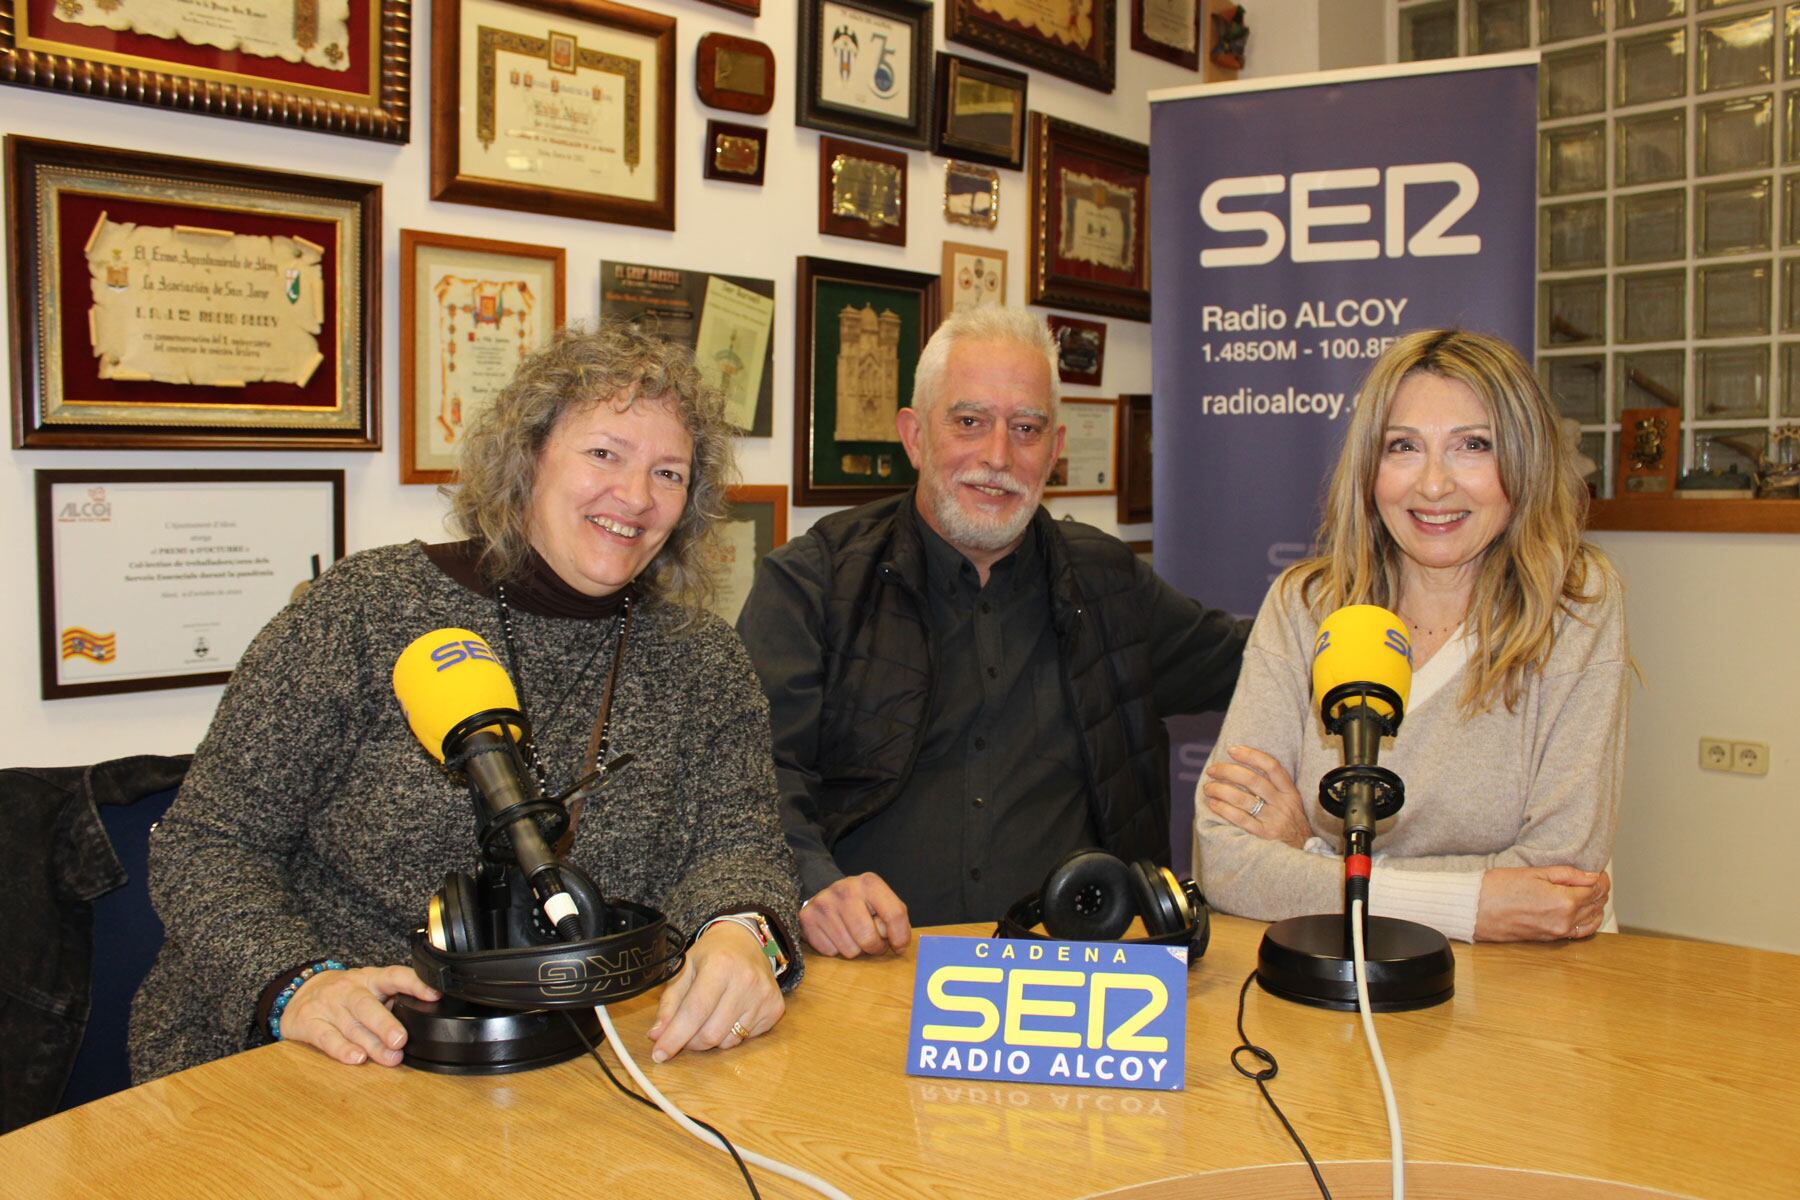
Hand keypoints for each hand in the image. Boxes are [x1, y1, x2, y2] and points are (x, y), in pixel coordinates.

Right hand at [278, 965, 439, 1066]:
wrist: (299, 993)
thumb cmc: (345, 995)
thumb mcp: (370, 990)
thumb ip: (392, 1002)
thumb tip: (425, 1020)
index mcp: (370, 978)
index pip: (394, 976)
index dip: (415, 984)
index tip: (434, 995)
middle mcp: (348, 989)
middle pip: (366, 1005)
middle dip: (385, 1024)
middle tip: (401, 1040)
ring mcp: (327, 1005)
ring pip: (350, 1026)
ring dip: (372, 1045)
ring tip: (390, 1058)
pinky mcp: (308, 1023)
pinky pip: (326, 1037)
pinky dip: (342, 1050)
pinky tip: (357, 1058)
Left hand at [649, 921, 783, 1061]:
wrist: (746, 941)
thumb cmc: (712, 955)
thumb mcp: (684, 970)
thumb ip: (669, 1004)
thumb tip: (657, 1036)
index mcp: (721, 964)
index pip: (694, 1012)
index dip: (674, 1037)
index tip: (659, 1054)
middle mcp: (746, 980)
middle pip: (711, 1034)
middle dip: (690, 1041)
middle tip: (683, 1033)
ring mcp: (764, 995)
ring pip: (728, 1041)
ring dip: (710, 1038)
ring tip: (709, 1017)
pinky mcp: (775, 1008)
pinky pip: (745, 1040)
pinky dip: (730, 1035)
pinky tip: (729, 1014)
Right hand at [799, 872, 910, 957]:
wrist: (828, 895)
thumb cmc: (862, 904)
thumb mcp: (882, 903)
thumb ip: (895, 919)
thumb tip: (899, 945)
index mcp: (869, 882)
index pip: (894, 914)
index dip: (900, 937)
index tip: (898, 946)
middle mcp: (845, 889)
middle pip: (869, 938)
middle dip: (874, 948)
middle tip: (872, 942)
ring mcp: (824, 903)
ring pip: (849, 950)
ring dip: (855, 950)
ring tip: (852, 935)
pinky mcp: (807, 918)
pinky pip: (830, 952)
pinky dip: (836, 950)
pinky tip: (835, 935)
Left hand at [1202, 745, 1309, 848]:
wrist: (1303, 853)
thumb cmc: (1291, 825)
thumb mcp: (1291, 803)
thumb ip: (1274, 788)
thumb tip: (1242, 770)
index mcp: (1290, 792)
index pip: (1271, 766)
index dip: (1250, 755)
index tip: (1232, 750)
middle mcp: (1282, 803)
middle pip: (1252, 780)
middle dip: (1227, 771)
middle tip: (1212, 770)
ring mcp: (1273, 820)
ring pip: (1242, 798)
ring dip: (1220, 790)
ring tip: (1208, 787)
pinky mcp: (1264, 835)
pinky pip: (1240, 818)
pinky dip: (1223, 809)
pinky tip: (1213, 803)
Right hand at [1475, 865, 1610, 941]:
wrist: (1474, 910)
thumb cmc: (1497, 888)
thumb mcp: (1534, 872)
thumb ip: (1567, 875)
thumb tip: (1592, 877)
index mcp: (1563, 902)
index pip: (1596, 889)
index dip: (1600, 878)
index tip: (1598, 872)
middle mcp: (1564, 921)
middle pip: (1596, 905)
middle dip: (1599, 891)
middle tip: (1594, 879)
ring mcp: (1557, 932)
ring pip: (1591, 921)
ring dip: (1595, 907)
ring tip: (1589, 894)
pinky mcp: (1549, 939)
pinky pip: (1578, 933)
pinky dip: (1586, 922)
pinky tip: (1582, 913)